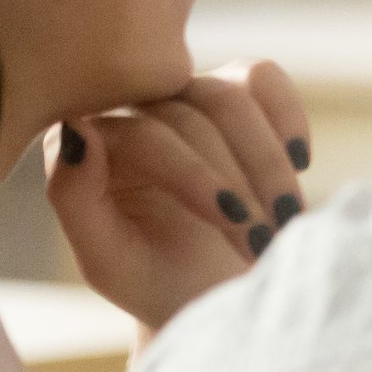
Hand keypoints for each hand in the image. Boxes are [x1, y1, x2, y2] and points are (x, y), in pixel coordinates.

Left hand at [48, 60, 314, 333]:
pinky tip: (298, 164)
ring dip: (269, 162)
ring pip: (231, 96)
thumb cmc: (161, 285)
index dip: (196, 175)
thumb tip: (79, 127)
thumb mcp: (110, 262)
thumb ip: (73, 198)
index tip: (237, 222)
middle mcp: (128, 111)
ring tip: (285, 220)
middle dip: (240, 179)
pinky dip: (287, 118)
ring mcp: (183, 96)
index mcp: (86, 147)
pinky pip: (263, 77)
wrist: (219, 293)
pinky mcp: (233, 90)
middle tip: (265, 240)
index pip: (144, 135)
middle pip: (193, 114)